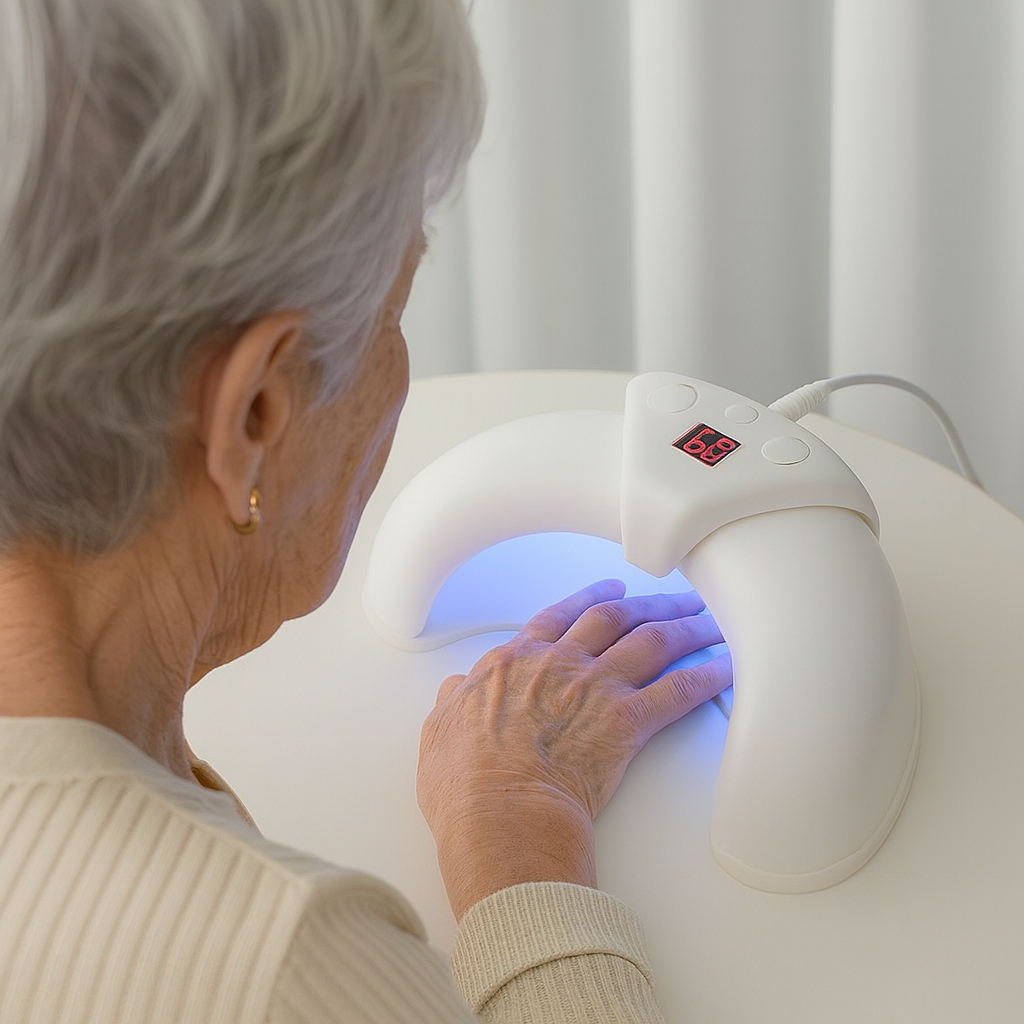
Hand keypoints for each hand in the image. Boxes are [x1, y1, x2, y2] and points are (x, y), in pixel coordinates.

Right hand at [416, 579, 731, 920]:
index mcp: (515, 663)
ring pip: (651, 641)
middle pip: (613, 618)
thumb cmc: (465, 783)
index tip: (608, 592)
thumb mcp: (438, 733)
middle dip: (647, 604)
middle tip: (673, 599)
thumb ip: (451, 703)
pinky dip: (707, 676)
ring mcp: (595, 687)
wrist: (499, 812)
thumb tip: (453, 690)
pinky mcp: (627, 721)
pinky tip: (726, 667)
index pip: (558, 618)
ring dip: (684, 628)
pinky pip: (678, 689)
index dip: (587, 599)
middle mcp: (559, 664)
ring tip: (708, 622)